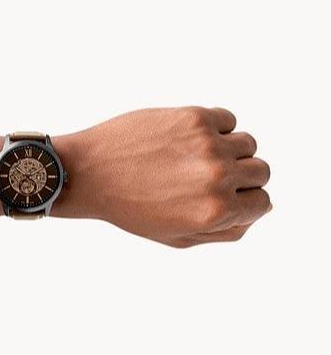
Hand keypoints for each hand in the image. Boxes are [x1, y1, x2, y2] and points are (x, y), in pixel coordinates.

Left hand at [52, 107, 270, 247]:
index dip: (247, 201)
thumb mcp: (179, 238)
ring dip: (230, 151)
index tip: (229, 196)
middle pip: (261, 170)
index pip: (263, 203)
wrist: (91, 172)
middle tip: (211, 177)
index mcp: (217, 212)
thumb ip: (226, 230)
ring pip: (248, 143)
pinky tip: (191, 139)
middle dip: (242, 177)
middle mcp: (218, 176)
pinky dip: (217, 128)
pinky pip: (228, 119)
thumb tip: (261, 210)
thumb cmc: (131, 208)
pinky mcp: (193, 116)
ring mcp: (207, 143)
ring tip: (198, 158)